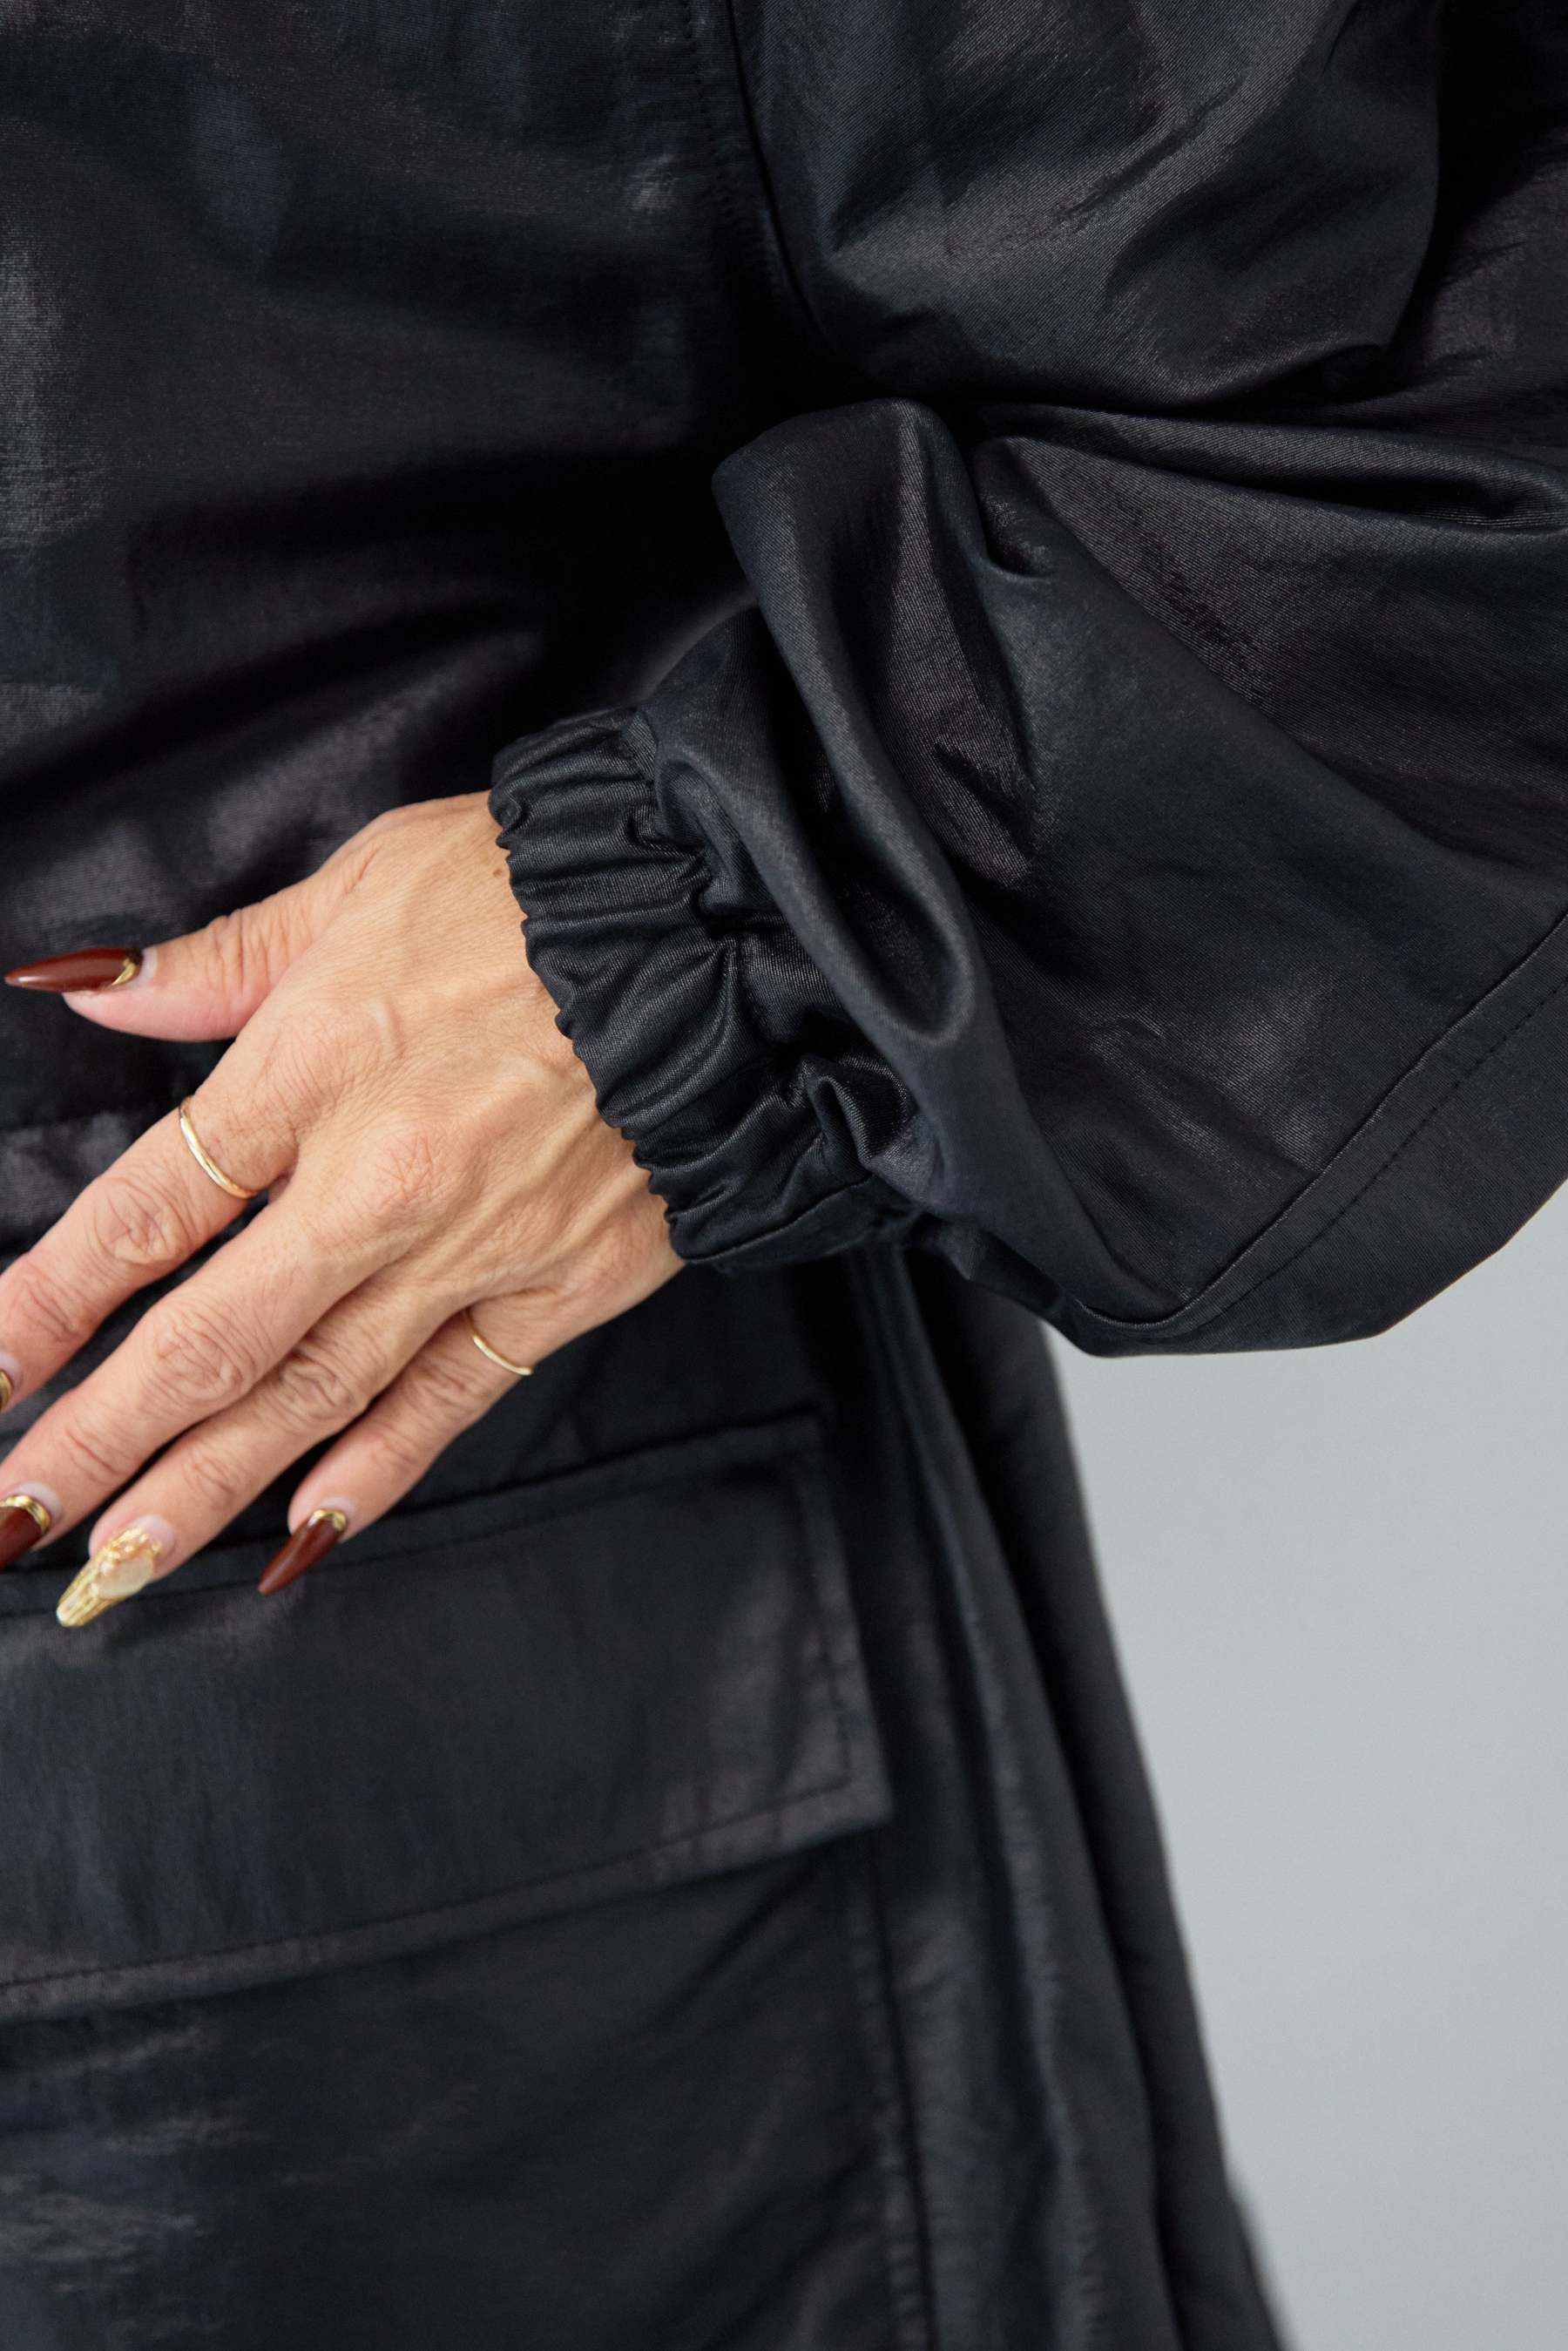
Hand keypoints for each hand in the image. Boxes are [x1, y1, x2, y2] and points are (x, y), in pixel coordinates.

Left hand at [0, 793, 679, 1619]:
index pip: (141, 1218)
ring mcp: (473, 1250)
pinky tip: (306, 1534)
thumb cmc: (537, 891)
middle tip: (9, 1522)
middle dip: (97, 1441)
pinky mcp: (563, 1288)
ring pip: (316, 1394)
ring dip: (206, 1487)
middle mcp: (376, 1183)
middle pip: (207, 1340)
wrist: (732, 929)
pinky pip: (453, 1398)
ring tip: (116, 1568)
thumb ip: (214, 964)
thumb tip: (84, 994)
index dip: (39, 1309)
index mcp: (310, 1068)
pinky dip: (378, 1469)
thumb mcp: (358, 885)